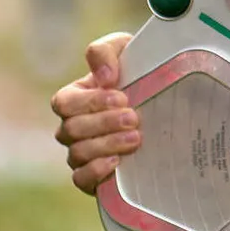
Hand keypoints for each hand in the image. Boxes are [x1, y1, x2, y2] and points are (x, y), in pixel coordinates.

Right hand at [51, 32, 140, 194]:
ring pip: (78, 154)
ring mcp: (81, 154)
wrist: (164, 105)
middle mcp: (72, 128)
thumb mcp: (123, 51)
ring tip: (135, 139)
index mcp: (73, 99)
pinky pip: (80, 179)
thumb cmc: (137, 73)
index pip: (65, 103)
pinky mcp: (93, 177)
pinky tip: (117, 162)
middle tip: (134, 119)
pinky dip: (95, 172)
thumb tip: (104, 78)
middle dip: (104, 124)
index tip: (122, 98)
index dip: (91, 102)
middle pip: (72, 130)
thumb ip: (105, 52)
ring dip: (106, 145)